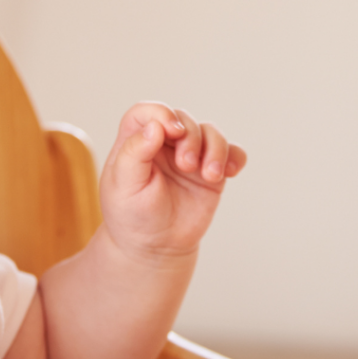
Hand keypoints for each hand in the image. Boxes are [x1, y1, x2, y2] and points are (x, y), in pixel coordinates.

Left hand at [100, 103, 246, 258]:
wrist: (154, 246)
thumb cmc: (131, 214)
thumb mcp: (123, 185)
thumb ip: (134, 153)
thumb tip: (155, 126)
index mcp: (135, 141)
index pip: (147, 112)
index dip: (161, 113)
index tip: (172, 130)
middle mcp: (163, 143)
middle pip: (183, 118)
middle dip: (190, 138)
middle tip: (186, 165)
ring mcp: (190, 156)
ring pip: (210, 132)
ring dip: (215, 148)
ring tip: (209, 176)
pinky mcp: (210, 172)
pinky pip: (232, 153)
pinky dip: (235, 157)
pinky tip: (230, 172)